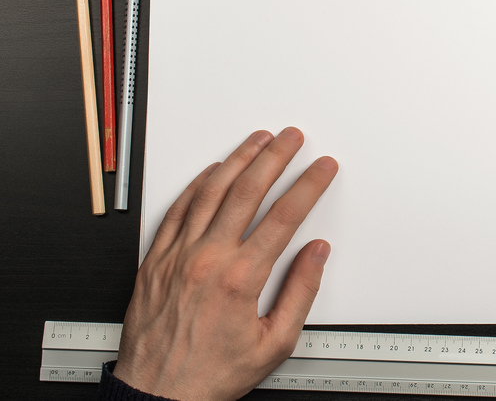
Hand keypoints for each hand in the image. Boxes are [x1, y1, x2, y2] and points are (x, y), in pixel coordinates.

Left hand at [113, 127, 338, 400]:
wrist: (156, 396)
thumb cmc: (211, 375)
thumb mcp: (274, 344)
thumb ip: (300, 293)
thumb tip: (316, 254)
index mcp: (240, 279)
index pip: (284, 216)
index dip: (308, 185)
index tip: (322, 168)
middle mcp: (207, 260)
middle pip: (247, 192)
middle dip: (275, 157)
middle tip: (292, 138)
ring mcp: (177, 256)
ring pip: (211, 192)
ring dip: (238, 160)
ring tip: (257, 141)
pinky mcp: (155, 261)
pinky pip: (177, 210)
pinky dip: (196, 185)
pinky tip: (212, 171)